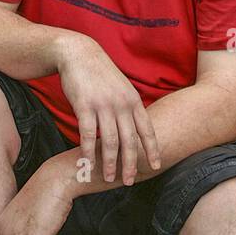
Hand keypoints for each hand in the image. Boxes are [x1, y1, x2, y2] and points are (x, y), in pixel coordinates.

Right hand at [56, 39, 159, 184]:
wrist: (79, 53)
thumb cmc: (100, 74)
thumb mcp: (122, 88)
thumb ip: (129, 107)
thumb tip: (136, 129)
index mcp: (133, 100)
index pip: (147, 129)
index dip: (152, 149)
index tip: (156, 166)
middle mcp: (122, 103)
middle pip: (130, 140)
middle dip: (131, 163)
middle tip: (130, 181)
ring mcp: (103, 104)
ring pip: (109, 141)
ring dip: (110, 162)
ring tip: (109, 178)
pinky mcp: (84, 105)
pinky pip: (88, 134)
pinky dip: (88, 151)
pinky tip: (87, 163)